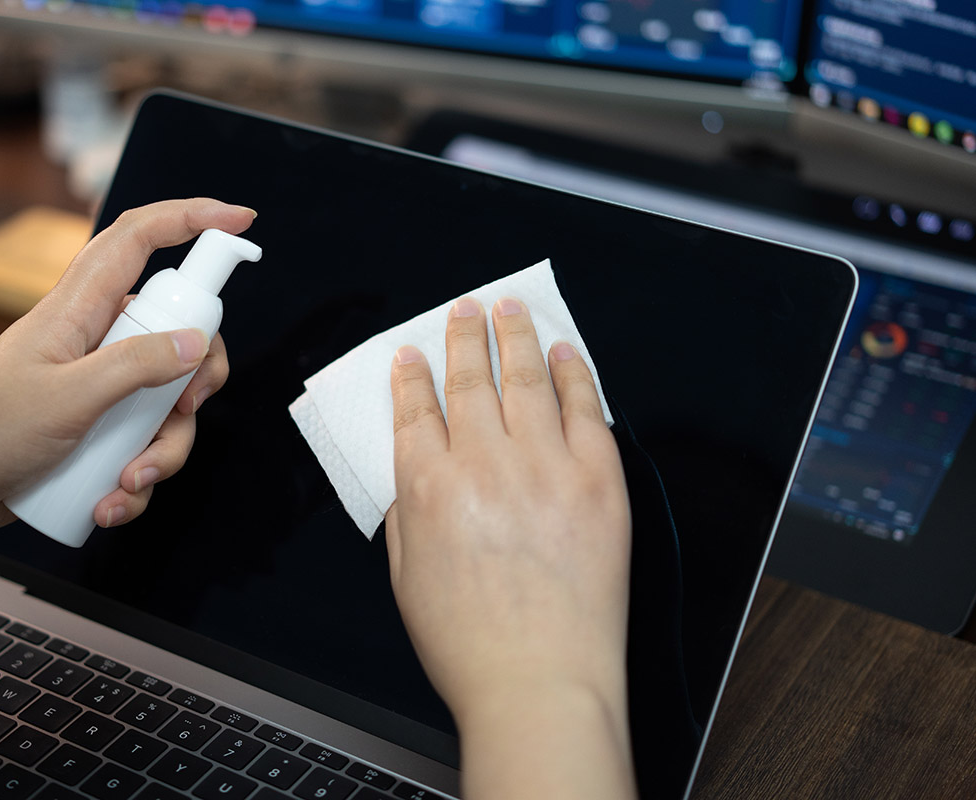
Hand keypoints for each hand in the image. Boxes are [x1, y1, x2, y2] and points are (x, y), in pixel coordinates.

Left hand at [0, 198, 255, 551]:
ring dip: (162, 450)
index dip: (191, 218)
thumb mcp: (67, 399)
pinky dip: (137, 477)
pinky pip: (142, 442)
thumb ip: (135, 366)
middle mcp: (95, 339)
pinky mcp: (97, 426)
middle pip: (177, 330)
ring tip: (128, 483)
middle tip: (188, 408)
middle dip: (196, 378)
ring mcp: (98, 384)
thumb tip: (197, 343)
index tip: (241, 221)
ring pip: (166, 400)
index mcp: (79, 309)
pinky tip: (110, 503)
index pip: (139, 239)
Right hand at [386, 296, 634, 798]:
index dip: (412, 374)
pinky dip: (574, 374)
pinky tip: (566, 354)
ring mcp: (546, 466)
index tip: (411, 354)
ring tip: (510, 308)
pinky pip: (586, 409)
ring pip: (527, 378)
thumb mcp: (406, 577)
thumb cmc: (471, 644)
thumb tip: (414, 473)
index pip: (415, 408)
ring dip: (515, 336)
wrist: (542, 682)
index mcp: (428, 487)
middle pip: (470, 378)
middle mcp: (484, 463)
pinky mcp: (599, 481)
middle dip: (463, 336)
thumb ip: (405, 513)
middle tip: (465, 310)